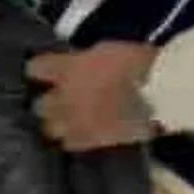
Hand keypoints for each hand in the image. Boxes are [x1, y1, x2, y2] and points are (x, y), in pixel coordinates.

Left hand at [26, 41, 158, 151]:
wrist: (158, 91)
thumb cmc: (135, 61)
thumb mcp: (103, 50)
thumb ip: (82, 60)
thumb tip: (76, 65)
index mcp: (66, 68)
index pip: (35, 69)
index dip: (38, 69)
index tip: (43, 70)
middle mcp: (63, 97)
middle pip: (39, 106)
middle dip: (46, 103)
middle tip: (55, 100)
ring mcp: (75, 121)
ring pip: (51, 129)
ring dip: (57, 124)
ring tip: (66, 121)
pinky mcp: (91, 141)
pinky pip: (71, 144)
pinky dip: (74, 138)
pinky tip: (81, 134)